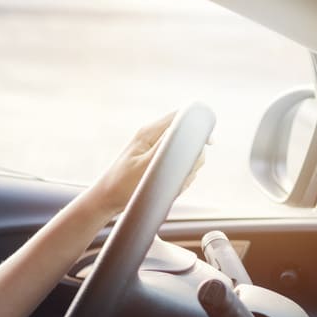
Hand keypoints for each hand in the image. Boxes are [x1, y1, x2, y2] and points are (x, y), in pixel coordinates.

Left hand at [84, 111, 205, 216]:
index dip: (200, 126)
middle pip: (189, 139)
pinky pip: (178, 170)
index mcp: (149, 133)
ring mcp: (157, 152)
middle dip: (192, 160)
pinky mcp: (158, 165)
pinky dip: (178, 181)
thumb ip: (168, 148)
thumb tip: (188, 130)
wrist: (107, 200)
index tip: (209, 143)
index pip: (182, 116)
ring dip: (185, 174)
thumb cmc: (123, 184)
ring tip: (170, 187)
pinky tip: (168, 191)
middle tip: (181, 176)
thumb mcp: (147, 166)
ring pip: (186, 158)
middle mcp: (154, 139)